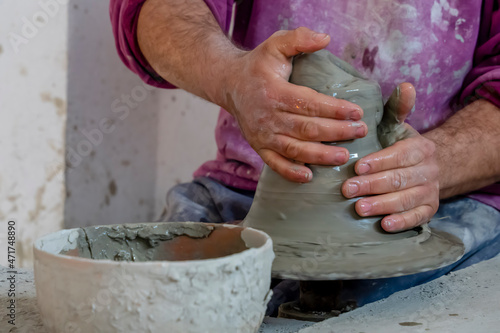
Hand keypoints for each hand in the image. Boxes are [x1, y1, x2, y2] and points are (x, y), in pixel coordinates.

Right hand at [221, 27, 366, 182]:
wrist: (230, 84)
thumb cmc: (258, 66)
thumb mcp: (275, 45)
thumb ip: (299, 39)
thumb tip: (325, 38)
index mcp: (275, 92)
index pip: (309, 104)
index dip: (335, 110)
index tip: (357, 112)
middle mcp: (268, 116)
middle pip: (307, 129)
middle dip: (336, 132)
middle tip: (360, 132)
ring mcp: (263, 135)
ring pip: (295, 149)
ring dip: (320, 156)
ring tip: (343, 157)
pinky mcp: (259, 146)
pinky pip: (275, 163)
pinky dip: (291, 172)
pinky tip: (309, 177)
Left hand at [342, 83, 439, 231]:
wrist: (429, 167)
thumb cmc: (401, 146)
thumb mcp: (398, 126)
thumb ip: (397, 109)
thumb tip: (405, 85)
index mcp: (420, 148)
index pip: (399, 155)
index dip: (378, 162)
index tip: (357, 167)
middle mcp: (428, 170)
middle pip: (399, 179)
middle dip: (372, 185)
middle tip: (347, 190)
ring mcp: (429, 191)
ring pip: (407, 200)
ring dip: (382, 205)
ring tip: (360, 209)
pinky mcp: (429, 209)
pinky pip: (418, 218)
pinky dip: (402, 222)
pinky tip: (385, 225)